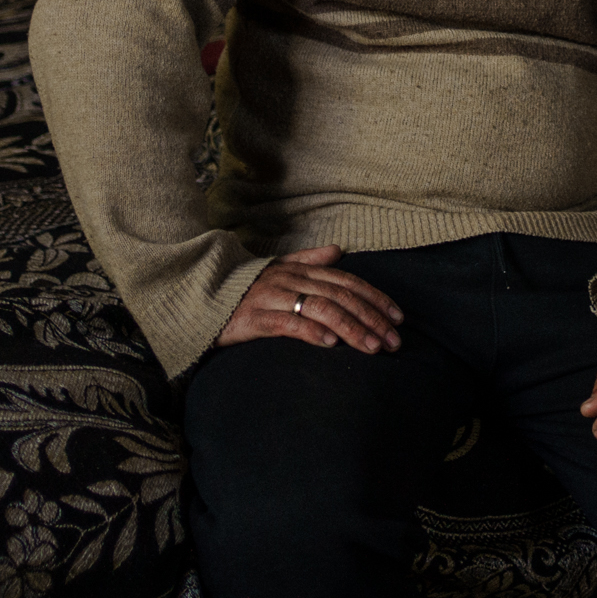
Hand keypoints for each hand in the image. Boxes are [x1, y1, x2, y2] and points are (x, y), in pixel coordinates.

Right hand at [217, 244, 402, 353]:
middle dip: (371, 318)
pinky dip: (311, 332)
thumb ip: (308, 260)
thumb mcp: (277, 268)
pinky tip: (330, 344)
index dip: (375, 298)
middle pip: (340, 297)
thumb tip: (339, 250)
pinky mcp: (253, 318)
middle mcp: (289, 279)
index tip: (398, 318)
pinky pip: (287, 323)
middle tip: (394, 341)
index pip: (347, 282)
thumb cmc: (242, 287)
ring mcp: (271, 297)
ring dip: (350, 329)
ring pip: (321, 309)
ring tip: (372, 347)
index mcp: (299, 269)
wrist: (197, 296)